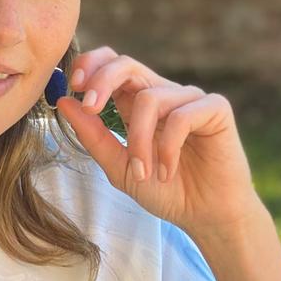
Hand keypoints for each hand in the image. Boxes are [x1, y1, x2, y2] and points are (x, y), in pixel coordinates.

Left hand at [56, 47, 264, 235]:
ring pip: (150, 99)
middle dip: (102, 81)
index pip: (112, 64)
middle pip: (126, 64)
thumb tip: (65, 101)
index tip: (73, 86)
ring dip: (139, 140)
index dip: (91, 65)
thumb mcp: (119, 167)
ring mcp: (189, 99)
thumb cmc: (166, 191)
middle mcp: (163, 94)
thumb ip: (93, 136)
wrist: (205, 216)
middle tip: (89, 107)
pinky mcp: (215, 108)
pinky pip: (182, 116)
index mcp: (136, 103)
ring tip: (143, 173)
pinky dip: (167, 148)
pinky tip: (168, 171)